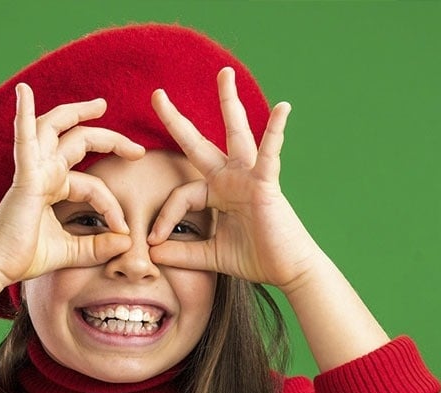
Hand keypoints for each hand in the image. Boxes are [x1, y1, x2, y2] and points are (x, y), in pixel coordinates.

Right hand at [0, 83, 145, 286]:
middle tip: (138, 149)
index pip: (93, 185)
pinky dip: (23, 114)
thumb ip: (98, 247)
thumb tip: (127, 242)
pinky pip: (24, 139)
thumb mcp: (72, 252)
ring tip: (101, 104)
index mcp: (53, 187)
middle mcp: (44, 172)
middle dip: (111, 140)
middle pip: (80, 141)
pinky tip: (24, 92)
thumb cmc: (25, 257)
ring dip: (76, 112)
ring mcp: (33, 170)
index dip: (112, 205)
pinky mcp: (24, 176)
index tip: (124, 230)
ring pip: (55, 127)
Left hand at [146, 67, 320, 293]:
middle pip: (199, 143)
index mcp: (217, 193)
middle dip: (177, 120)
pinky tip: (283, 108)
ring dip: (229, 102)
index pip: (181, 195)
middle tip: (156, 94)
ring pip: (236, 133)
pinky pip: (270, 154)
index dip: (164, 216)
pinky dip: (276, 131)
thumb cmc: (256, 259)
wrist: (288, 270)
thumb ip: (182, 253)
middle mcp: (231, 179)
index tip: (153, 240)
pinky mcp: (266, 184)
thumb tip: (151, 253)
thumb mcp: (210, 255)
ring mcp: (249, 177)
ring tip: (224, 74)